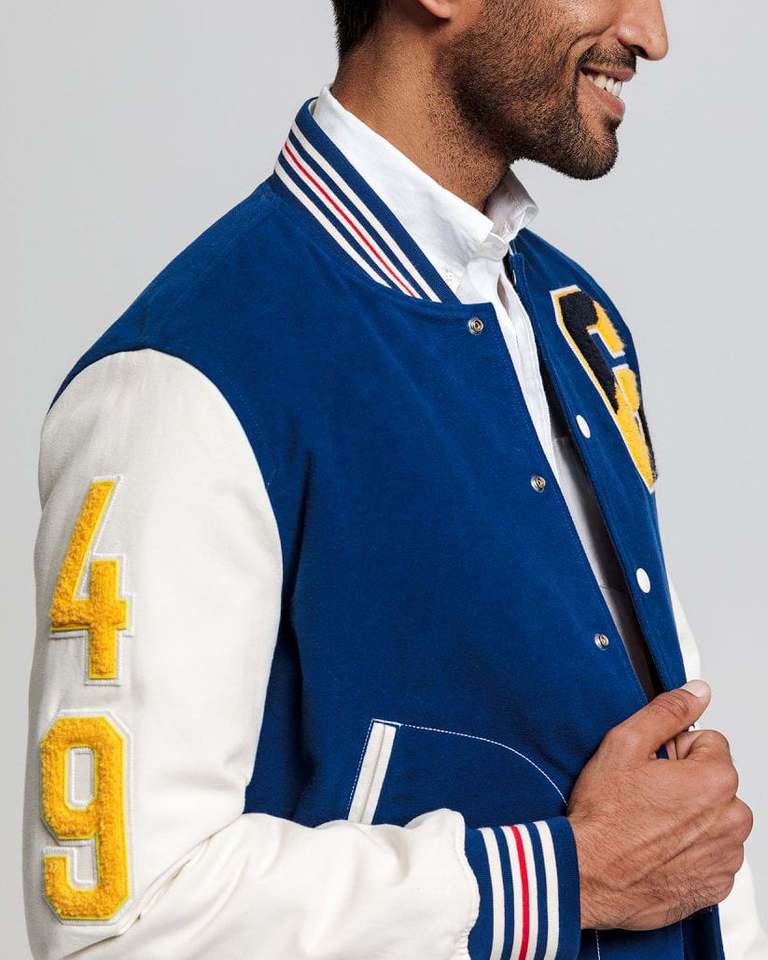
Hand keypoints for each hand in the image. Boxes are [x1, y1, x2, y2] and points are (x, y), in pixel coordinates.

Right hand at [567, 680, 752, 929]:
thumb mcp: (625, 744)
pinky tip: (657, 847)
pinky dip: (689, 849)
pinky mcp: (715, 885)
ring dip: (689, 816)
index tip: (650, 769)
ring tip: (649, 824)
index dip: (672, 750)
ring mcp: (726, 856)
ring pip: (713, 817)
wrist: (588, 875)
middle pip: (714, 780)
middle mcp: (733, 820)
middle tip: (645, 795)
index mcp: (717, 781)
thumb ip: (668, 712)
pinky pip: (710, 853)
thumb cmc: (604, 816)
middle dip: (685, 783)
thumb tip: (697, 692)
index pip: (708, 742)